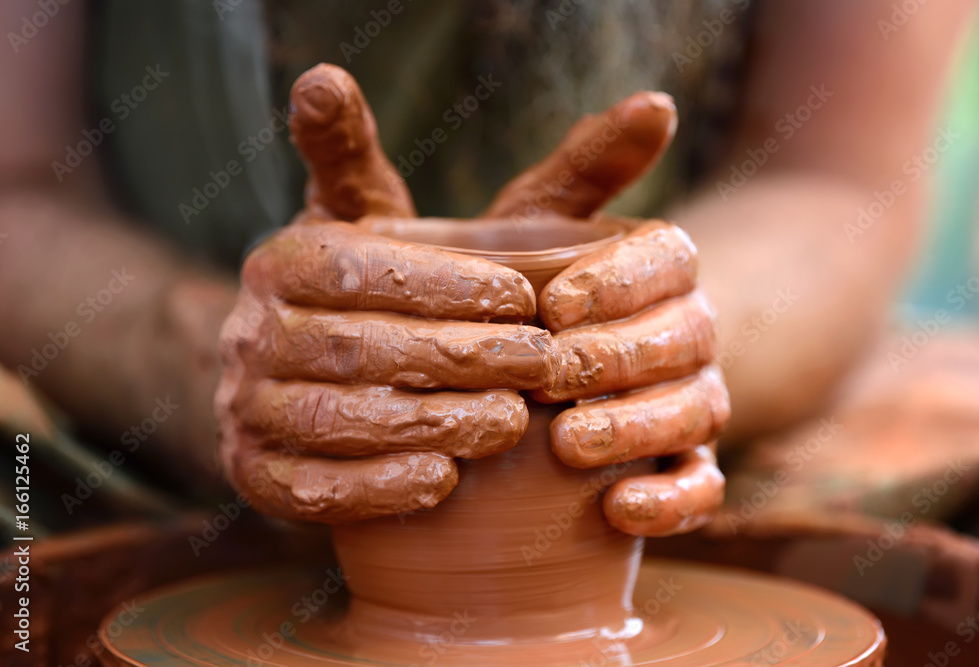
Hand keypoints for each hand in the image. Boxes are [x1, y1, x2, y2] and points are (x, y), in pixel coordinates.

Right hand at [215, 65, 554, 523]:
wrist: (295, 368)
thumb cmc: (361, 283)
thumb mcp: (358, 211)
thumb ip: (357, 149)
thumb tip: (320, 76)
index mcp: (283, 259)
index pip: (364, 269)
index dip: (446, 285)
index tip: (522, 297)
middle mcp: (249, 330)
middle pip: (358, 348)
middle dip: (458, 357)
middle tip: (541, 365)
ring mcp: (243, 406)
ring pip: (337, 421)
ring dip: (429, 423)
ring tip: (509, 423)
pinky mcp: (253, 471)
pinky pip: (308, 489)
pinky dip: (375, 487)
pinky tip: (441, 481)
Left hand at [484, 92, 728, 536]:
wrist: (552, 363)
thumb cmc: (534, 281)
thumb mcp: (547, 218)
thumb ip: (589, 168)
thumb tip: (657, 102)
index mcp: (663, 266)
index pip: (669, 260)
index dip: (619, 280)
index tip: (556, 300)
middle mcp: (691, 329)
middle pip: (685, 338)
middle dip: (620, 357)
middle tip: (550, 375)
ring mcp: (695, 398)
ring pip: (696, 412)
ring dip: (638, 428)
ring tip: (570, 444)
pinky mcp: (687, 464)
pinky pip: (703, 487)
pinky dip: (670, 502)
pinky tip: (615, 511)